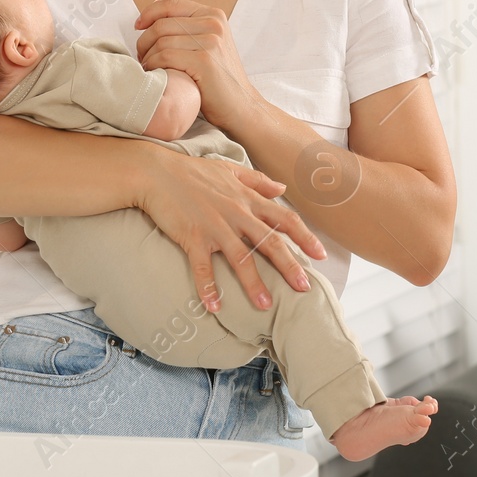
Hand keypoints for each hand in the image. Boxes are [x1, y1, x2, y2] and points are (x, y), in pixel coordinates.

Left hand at [134, 0, 260, 132]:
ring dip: (148, 57)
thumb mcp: (207, 44)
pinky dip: (154, 66)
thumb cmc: (217, 79)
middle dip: (144, 41)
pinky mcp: (204, 60)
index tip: (137, 26)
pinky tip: (157, 75)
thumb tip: (153, 12)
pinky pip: (165, 56)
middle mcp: (213, 24)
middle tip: (142, 57)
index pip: (171, 4)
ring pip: (161, 41)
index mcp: (213, 15)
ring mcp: (210, 41)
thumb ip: (187, 27)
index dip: (149, 13)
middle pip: (162, 24)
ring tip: (149, 68)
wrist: (240, 107)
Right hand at [134, 145, 327, 313]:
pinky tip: (214, 307)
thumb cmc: (193, 172)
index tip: (320, 255)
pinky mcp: (192, 237)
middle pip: (270, 242)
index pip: (284, 218)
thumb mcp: (230, 170)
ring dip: (254, 284)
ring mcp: (214, 226)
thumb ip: (258, 180)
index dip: (304, 237)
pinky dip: (208, 287)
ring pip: (240, 258)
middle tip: (305, 288)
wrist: (156, 172)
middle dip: (290, 266)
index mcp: (247, 199)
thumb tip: (282, 187)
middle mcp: (236, 213)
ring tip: (265, 306)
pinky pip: (202, 267)